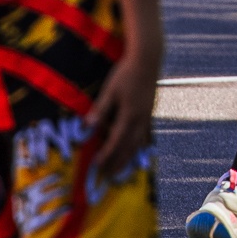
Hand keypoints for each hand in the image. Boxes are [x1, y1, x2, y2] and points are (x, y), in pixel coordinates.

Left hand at [85, 48, 158, 179]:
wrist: (148, 60)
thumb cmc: (126, 73)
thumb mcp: (109, 90)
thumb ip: (100, 110)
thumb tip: (87, 126)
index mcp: (129, 115)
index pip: (115, 140)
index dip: (106, 155)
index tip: (96, 166)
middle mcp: (140, 120)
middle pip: (128, 147)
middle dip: (117, 163)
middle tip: (107, 177)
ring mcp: (147, 117)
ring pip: (138, 144)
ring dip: (128, 159)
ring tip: (120, 171)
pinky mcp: (149, 113)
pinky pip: (144, 136)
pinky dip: (138, 147)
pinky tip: (136, 151)